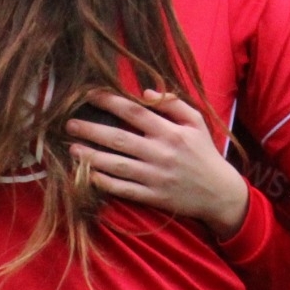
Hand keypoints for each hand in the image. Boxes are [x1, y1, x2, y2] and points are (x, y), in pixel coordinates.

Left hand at [66, 89, 248, 238]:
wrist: (219, 193)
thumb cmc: (204, 153)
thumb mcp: (197, 123)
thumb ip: (173, 104)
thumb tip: (145, 92)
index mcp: (171, 132)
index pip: (135, 112)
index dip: (110, 102)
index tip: (89, 95)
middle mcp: (161, 153)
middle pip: (119, 138)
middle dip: (91, 130)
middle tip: (69, 123)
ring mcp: (156, 177)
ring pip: (117, 165)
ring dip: (91, 156)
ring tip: (72, 148)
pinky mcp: (153, 197)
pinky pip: (123, 190)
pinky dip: (104, 183)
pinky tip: (88, 174)